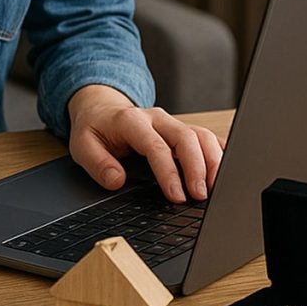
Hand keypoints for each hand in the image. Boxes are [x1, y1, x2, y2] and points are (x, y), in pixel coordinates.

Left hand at [66, 85, 224, 202]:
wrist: (101, 109)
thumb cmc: (95, 128)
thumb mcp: (82, 146)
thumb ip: (97, 163)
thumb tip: (116, 180)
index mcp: (131, 121)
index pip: (156, 146)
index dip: (169, 172)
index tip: (177, 196)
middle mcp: (156, 119)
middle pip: (187, 137)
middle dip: (198, 167)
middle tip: (200, 196)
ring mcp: (172, 122)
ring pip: (202, 135)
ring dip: (213, 161)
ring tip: (214, 189)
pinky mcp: (181, 129)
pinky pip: (206, 136)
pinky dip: (218, 152)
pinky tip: (224, 171)